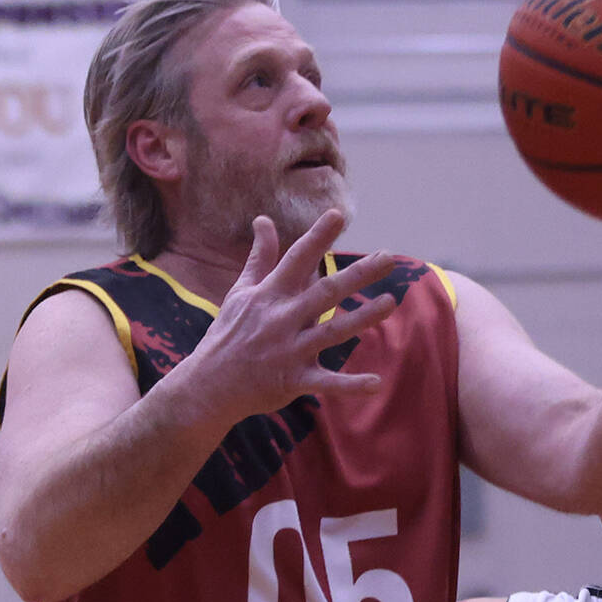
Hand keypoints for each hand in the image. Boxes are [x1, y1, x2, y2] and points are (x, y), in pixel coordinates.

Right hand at [183, 212, 399, 430]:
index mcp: (270, 295)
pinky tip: (376, 384)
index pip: (297, 259)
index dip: (317, 237)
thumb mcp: (241, 291)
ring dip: (363, 318)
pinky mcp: (295, 380)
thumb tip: (263, 220)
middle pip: (326, 291)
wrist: (211, 384)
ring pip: (333, 332)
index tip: (338, 215)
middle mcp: (283, 318)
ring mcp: (290, 350)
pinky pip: (327, 383)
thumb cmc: (228, 334)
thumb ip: (260, 257)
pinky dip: (351, 386)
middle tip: (389, 257)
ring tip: (390, 303)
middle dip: (358, 274)